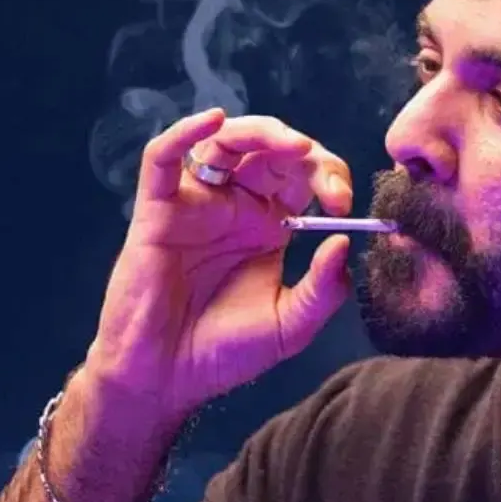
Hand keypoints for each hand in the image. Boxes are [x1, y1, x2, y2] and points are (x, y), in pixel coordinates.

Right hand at [83, 109, 354, 423]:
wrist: (166, 380)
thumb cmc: (222, 352)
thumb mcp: (290, 326)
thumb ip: (323, 290)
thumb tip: (343, 242)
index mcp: (269, 224)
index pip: (304, 176)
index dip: (329, 176)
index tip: (343, 204)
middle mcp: (234, 206)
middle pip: (269, 150)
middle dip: (303, 152)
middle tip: (326, 182)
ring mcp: (196, 205)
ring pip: (223, 142)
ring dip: (259, 132)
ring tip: (290, 146)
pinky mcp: (157, 211)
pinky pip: (162, 158)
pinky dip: (184, 132)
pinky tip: (213, 121)